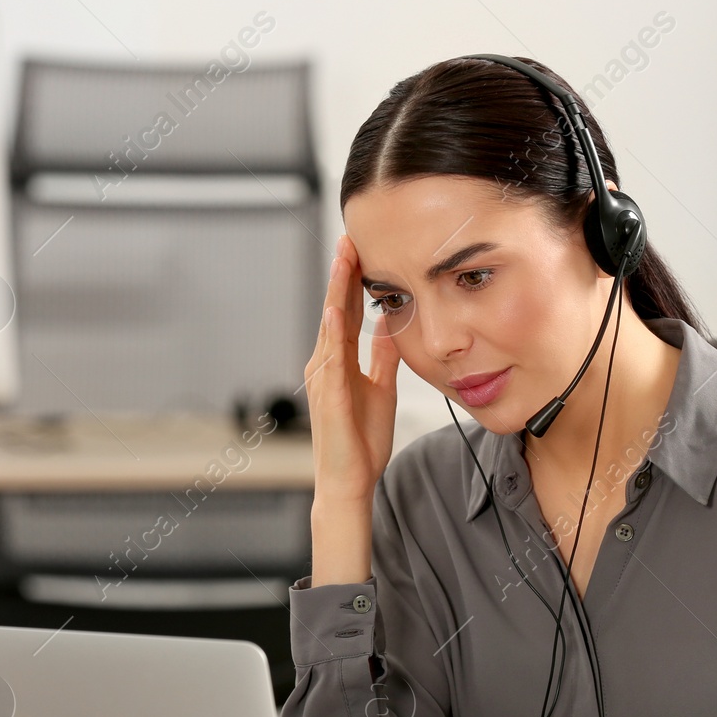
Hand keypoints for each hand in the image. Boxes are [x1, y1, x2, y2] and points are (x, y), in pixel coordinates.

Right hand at [306, 233, 401, 503]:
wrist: (350, 480)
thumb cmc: (361, 441)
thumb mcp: (382, 389)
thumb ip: (383, 358)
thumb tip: (392, 326)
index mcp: (339, 362)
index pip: (346, 311)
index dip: (353, 280)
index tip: (361, 248)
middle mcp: (326, 364)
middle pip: (335, 308)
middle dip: (342, 273)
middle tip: (350, 236)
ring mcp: (324, 379)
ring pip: (330, 325)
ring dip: (336, 290)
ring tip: (343, 258)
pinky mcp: (329, 397)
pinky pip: (331, 359)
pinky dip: (332, 333)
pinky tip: (336, 310)